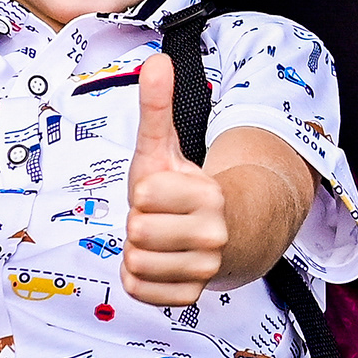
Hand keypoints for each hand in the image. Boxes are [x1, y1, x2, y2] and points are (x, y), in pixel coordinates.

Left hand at [123, 54, 232, 308]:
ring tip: (158, 240)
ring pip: (135, 262)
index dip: (142, 192)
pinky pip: (139, 290)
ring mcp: (204, 269)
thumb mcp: (164, 147)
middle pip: (137, 231)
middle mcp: (213, 234)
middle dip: (139, 223)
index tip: (159, 193)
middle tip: (157, 218)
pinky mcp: (189, 297)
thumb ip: (157, 106)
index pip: (142, 195)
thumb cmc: (182, 191)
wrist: (221, 235)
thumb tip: (157, 61)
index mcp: (207, 194)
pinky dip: (139, 279)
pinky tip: (157, 263)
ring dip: (137, 252)